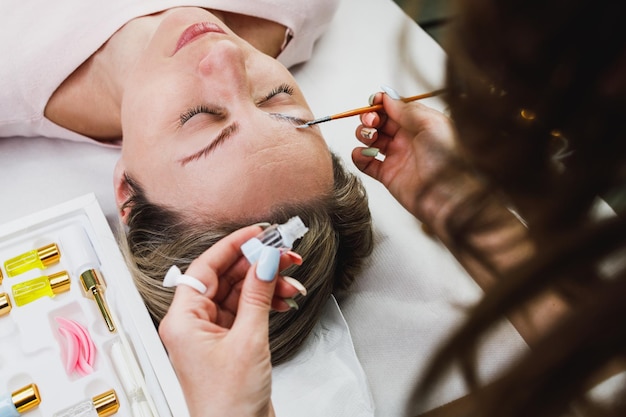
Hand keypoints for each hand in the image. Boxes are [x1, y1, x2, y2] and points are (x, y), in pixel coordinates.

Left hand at [158, 225, 302, 416]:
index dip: (232, 245)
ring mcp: (212, 333)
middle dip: (256, 265)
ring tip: (291, 280)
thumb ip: (257, 295)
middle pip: (224, 278)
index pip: (205, 267)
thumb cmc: (228, 403)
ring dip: (266, 285)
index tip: (258, 233)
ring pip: (239, 293)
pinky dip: (266, 302)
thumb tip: (265, 261)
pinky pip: (246, 310)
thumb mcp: (248, 340)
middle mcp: (194, 323)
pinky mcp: (229, 342)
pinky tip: (284, 298)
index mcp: (183, 319)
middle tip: (284, 253)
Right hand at [351, 91, 465, 222]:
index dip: (381, 103)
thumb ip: (407, 110)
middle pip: (379, 121)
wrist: (448, 196)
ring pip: (370, 139)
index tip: (373, 102)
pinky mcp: (387, 175)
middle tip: (372, 123)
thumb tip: (387, 97)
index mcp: (419, 123)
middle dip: (370, 117)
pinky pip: (365, 162)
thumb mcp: (431, 124)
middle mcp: (407, 138)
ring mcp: (396, 156)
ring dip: (364, 134)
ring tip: (371, 139)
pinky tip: (364, 154)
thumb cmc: (448, 159)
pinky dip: (359, 156)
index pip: (394, 107)